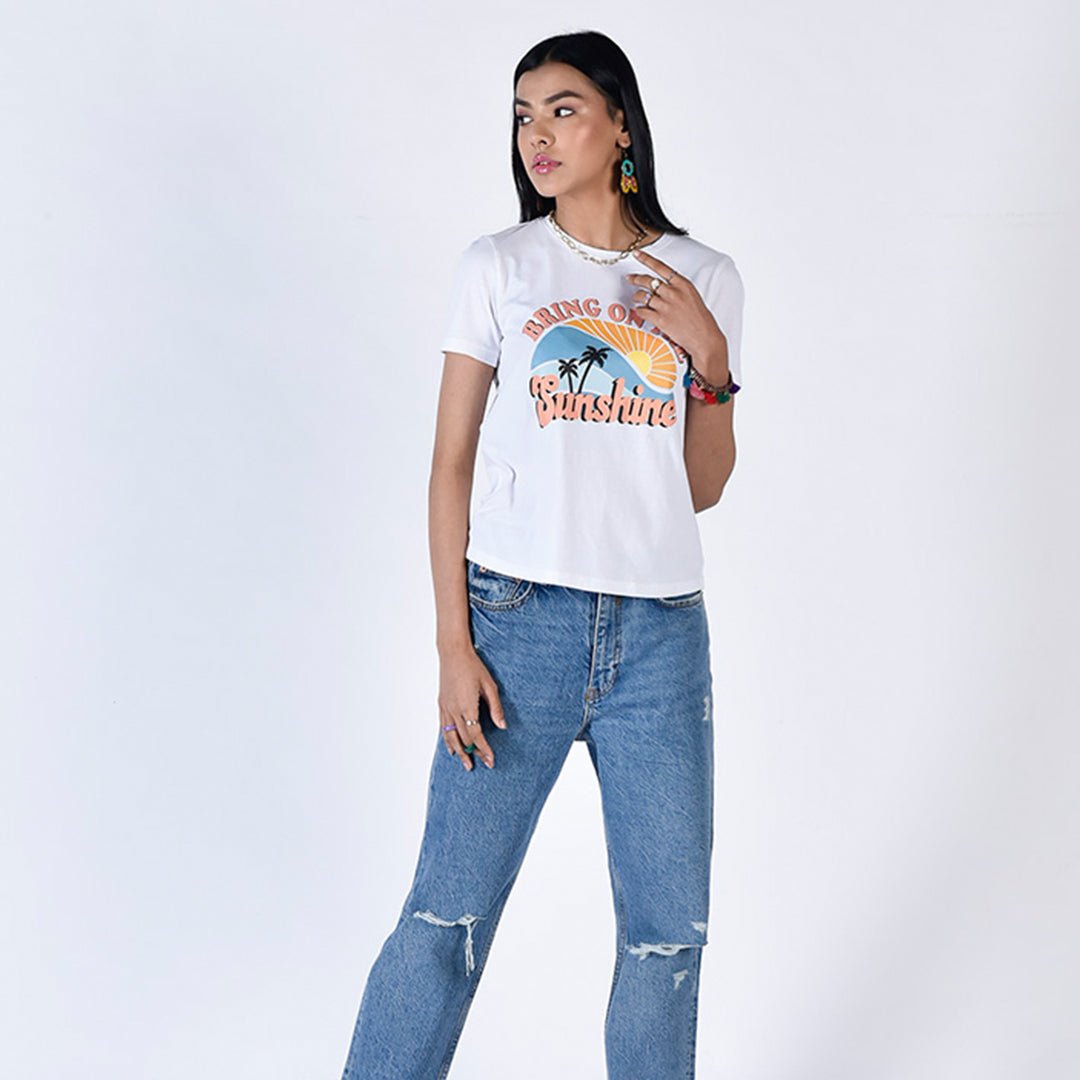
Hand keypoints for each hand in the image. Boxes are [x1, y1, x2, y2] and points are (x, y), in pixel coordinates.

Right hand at [437, 642, 505, 769]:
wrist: (453, 654)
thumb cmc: (473, 667)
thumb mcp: (490, 686)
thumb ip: (496, 708)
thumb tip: (503, 726)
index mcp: (467, 707)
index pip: (476, 735)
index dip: (484, 749)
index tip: (491, 760)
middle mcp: (454, 710)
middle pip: (464, 739)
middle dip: (474, 753)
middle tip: (483, 765)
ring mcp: (446, 708)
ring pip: (451, 736)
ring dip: (459, 752)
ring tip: (466, 764)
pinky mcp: (442, 704)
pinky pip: (443, 727)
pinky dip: (447, 740)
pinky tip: (451, 748)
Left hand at [625, 250, 729, 378]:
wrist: (704, 337)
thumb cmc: (700, 319)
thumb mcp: (692, 296)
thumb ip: (677, 289)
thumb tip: (662, 286)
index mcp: (683, 284)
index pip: (661, 267)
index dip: (646, 259)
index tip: (636, 254)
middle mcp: (673, 292)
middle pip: (648, 280)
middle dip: (635, 278)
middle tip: (629, 278)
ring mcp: (666, 306)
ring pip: (643, 296)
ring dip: (637, 297)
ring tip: (637, 299)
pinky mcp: (660, 319)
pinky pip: (642, 311)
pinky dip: (639, 311)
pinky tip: (641, 311)